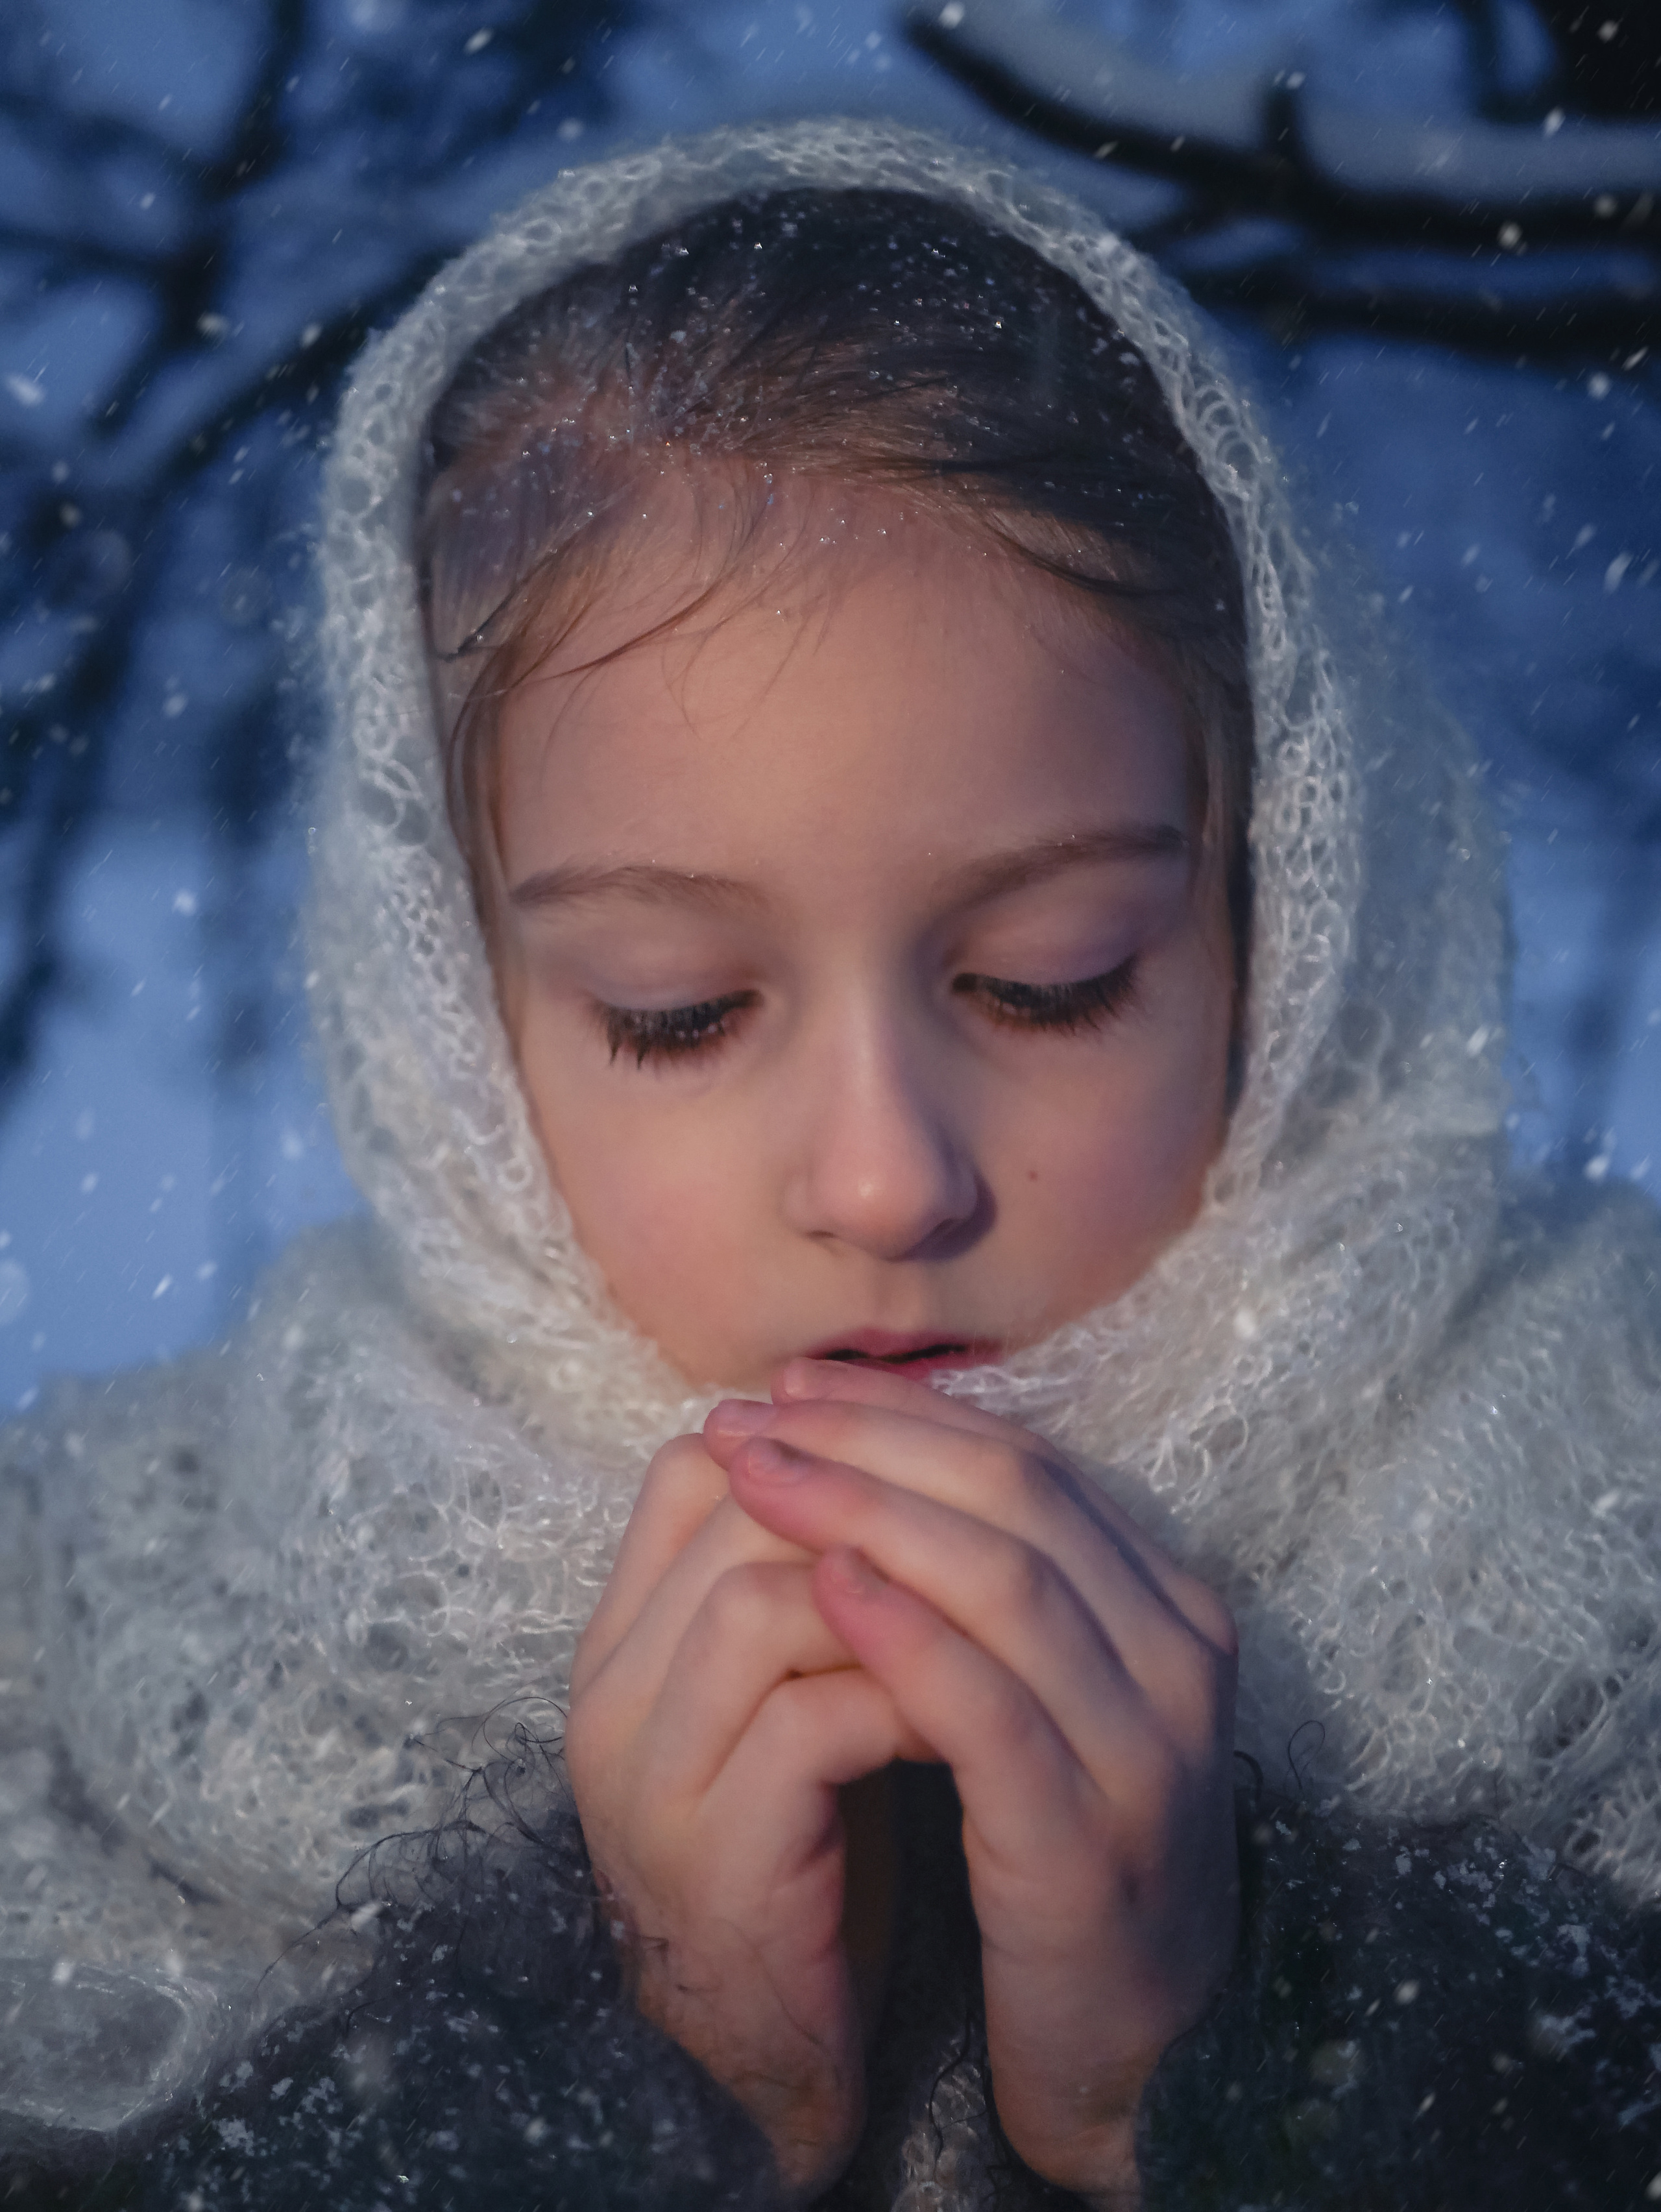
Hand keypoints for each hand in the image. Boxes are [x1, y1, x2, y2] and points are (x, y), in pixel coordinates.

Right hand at [565, 1432, 930, 2199]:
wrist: (767, 2049)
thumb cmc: (797, 1848)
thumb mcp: (780, 1698)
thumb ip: (798, 1592)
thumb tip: (887, 1455)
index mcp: (617, 1645)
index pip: (685, 1473)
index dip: (811, 1449)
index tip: (914, 1465)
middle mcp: (609, 1698)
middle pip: (729, 1519)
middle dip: (866, 1506)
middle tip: (970, 1528)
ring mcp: (649, 1780)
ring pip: (758, 1605)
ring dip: (886, 1596)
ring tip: (973, 1614)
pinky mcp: (715, 1861)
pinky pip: (812, 1725)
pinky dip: (901, 1698)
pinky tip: (963, 1715)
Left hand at [702, 1360, 1239, 2207]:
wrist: (1136, 2042)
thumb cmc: (1064, 1839)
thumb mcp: (1049, 1691)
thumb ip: (995, 1581)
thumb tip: (866, 1444)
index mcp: (1172, 1607)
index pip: (1032, 1465)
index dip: (906, 1413)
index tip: (791, 1387)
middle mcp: (1180, 1660)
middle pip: (1017, 1502)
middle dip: (873, 1443)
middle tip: (752, 1419)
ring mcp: (1144, 1751)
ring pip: (1004, 1584)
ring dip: (867, 1513)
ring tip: (758, 1479)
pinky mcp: (1084, 1841)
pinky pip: (988, 1710)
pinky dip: (903, 1636)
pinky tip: (822, 1588)